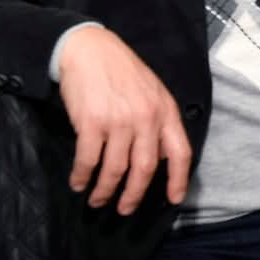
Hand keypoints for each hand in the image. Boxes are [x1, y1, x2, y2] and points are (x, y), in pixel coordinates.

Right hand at [58, 25, 193, 214]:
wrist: (90, 50)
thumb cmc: (122, 72)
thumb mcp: (153, 93)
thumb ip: (159, 122)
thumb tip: (162, 157)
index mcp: (166, 112)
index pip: (180, 153)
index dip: (178, 180)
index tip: (173, 200)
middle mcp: (146, 118)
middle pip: (145, 169)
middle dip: (134, 195)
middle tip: (125, 209)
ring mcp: (119, 121)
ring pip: (115, 169)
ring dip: (105, 190)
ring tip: (97, 199)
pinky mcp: (92, 123)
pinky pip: (89, 159)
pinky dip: (83, 176)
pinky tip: (79, 183)